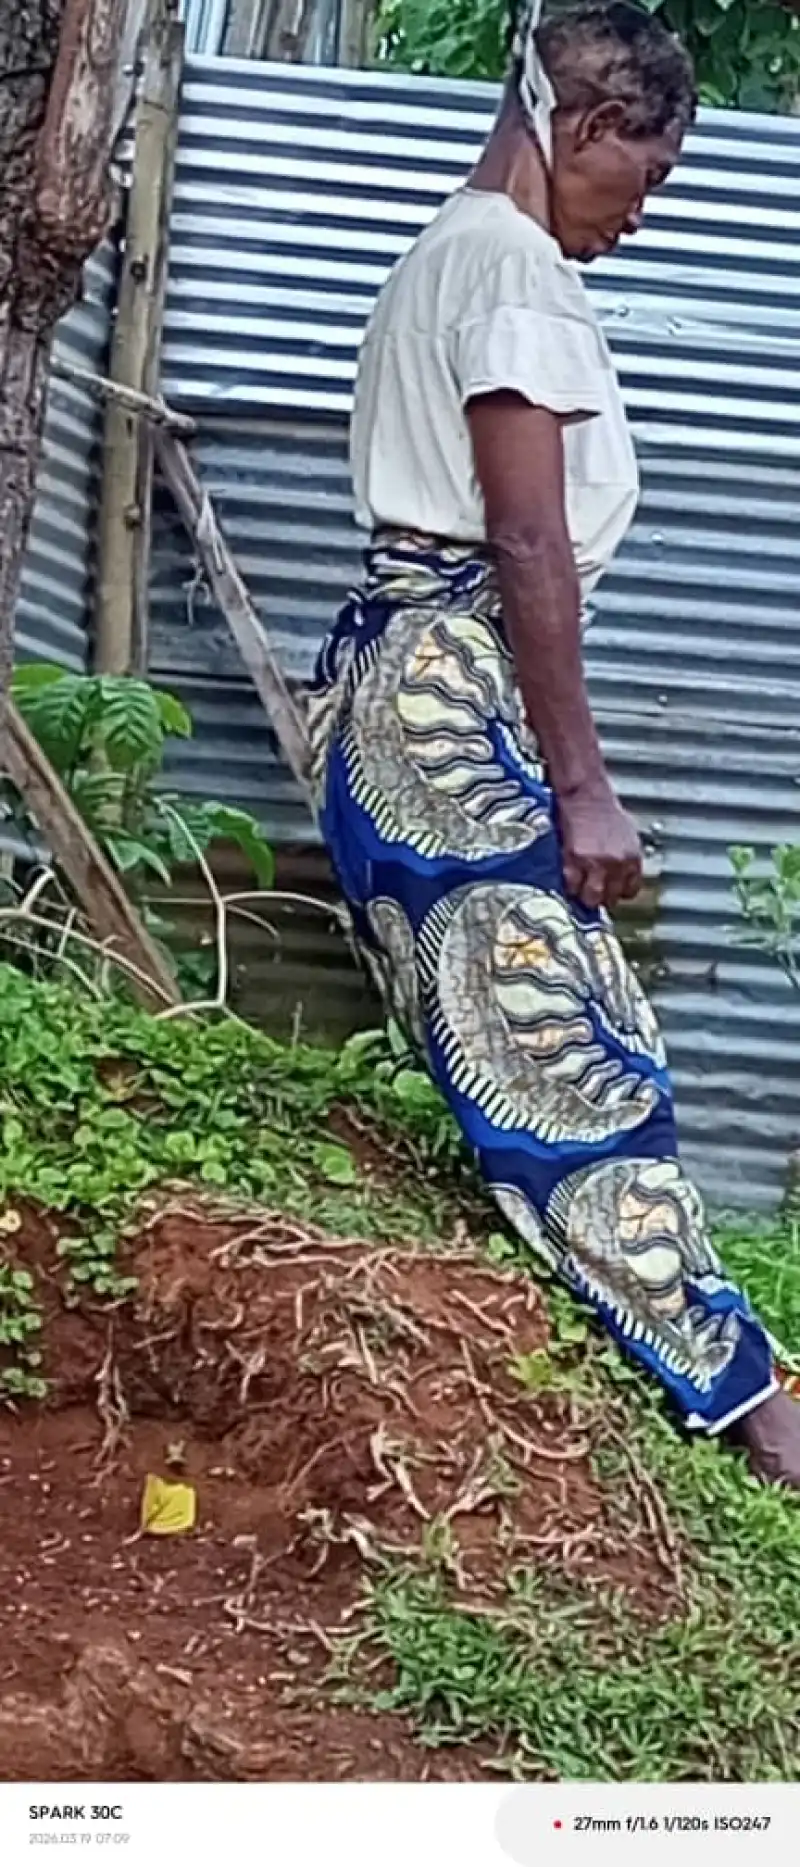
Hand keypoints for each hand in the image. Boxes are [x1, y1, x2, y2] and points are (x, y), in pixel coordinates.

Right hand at [558, 775, 642, 910]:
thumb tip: (621, 876)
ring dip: (584, 896)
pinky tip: (569, 877)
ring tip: (580, 889)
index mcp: (633, 859)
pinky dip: (569, 885)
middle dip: (601, 897)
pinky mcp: (574, 860)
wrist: (586, 795)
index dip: (618, 892)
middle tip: (592, 891)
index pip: (630, 892)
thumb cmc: (606, 811)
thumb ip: (626, 858)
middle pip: (610, 898)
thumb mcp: (628, 837)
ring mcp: (595, 864)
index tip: (610, 891)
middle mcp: (617, 864)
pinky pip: (571, 885)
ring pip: (591, 898)